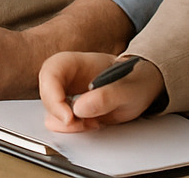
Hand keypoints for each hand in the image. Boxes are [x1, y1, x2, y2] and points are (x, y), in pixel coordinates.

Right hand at [39, 52, 163, 132]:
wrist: (143, 85)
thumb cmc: (136, 80)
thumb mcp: (128, 89)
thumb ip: (106, 96)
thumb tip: (80, 108)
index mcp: (77, 62)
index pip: (51, 72)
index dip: (53, 96)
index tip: (68, 117)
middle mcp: (67, 75)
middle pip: (46, 91)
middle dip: (59, 113)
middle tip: (79, 124)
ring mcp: (68, 91)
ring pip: (50, 108)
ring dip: (66, 122)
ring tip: (91, 123)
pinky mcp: (71, 106)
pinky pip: (60, 118)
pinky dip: (71, 127)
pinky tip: (90, 124)